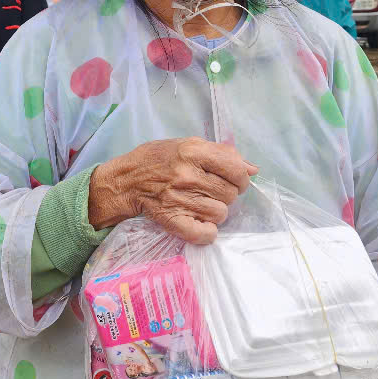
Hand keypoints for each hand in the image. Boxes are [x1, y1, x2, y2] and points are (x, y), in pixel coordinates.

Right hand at [87, 138, 256, 243]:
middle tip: (211, 191)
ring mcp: (180, 199)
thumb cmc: (158, 159)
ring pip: (221, 214)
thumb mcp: (187, 145)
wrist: (124, 181)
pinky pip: (205, 234)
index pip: (236, 169)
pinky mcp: (173, 220)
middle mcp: (188, 174)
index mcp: (193, 151)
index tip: (235, 181)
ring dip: (215, 212)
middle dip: (226, 194)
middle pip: (230, 193)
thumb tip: (253, 170)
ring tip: (201, 204)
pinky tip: (200, 223)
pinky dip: (207, 232)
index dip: (241, 178)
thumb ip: (221, 153)